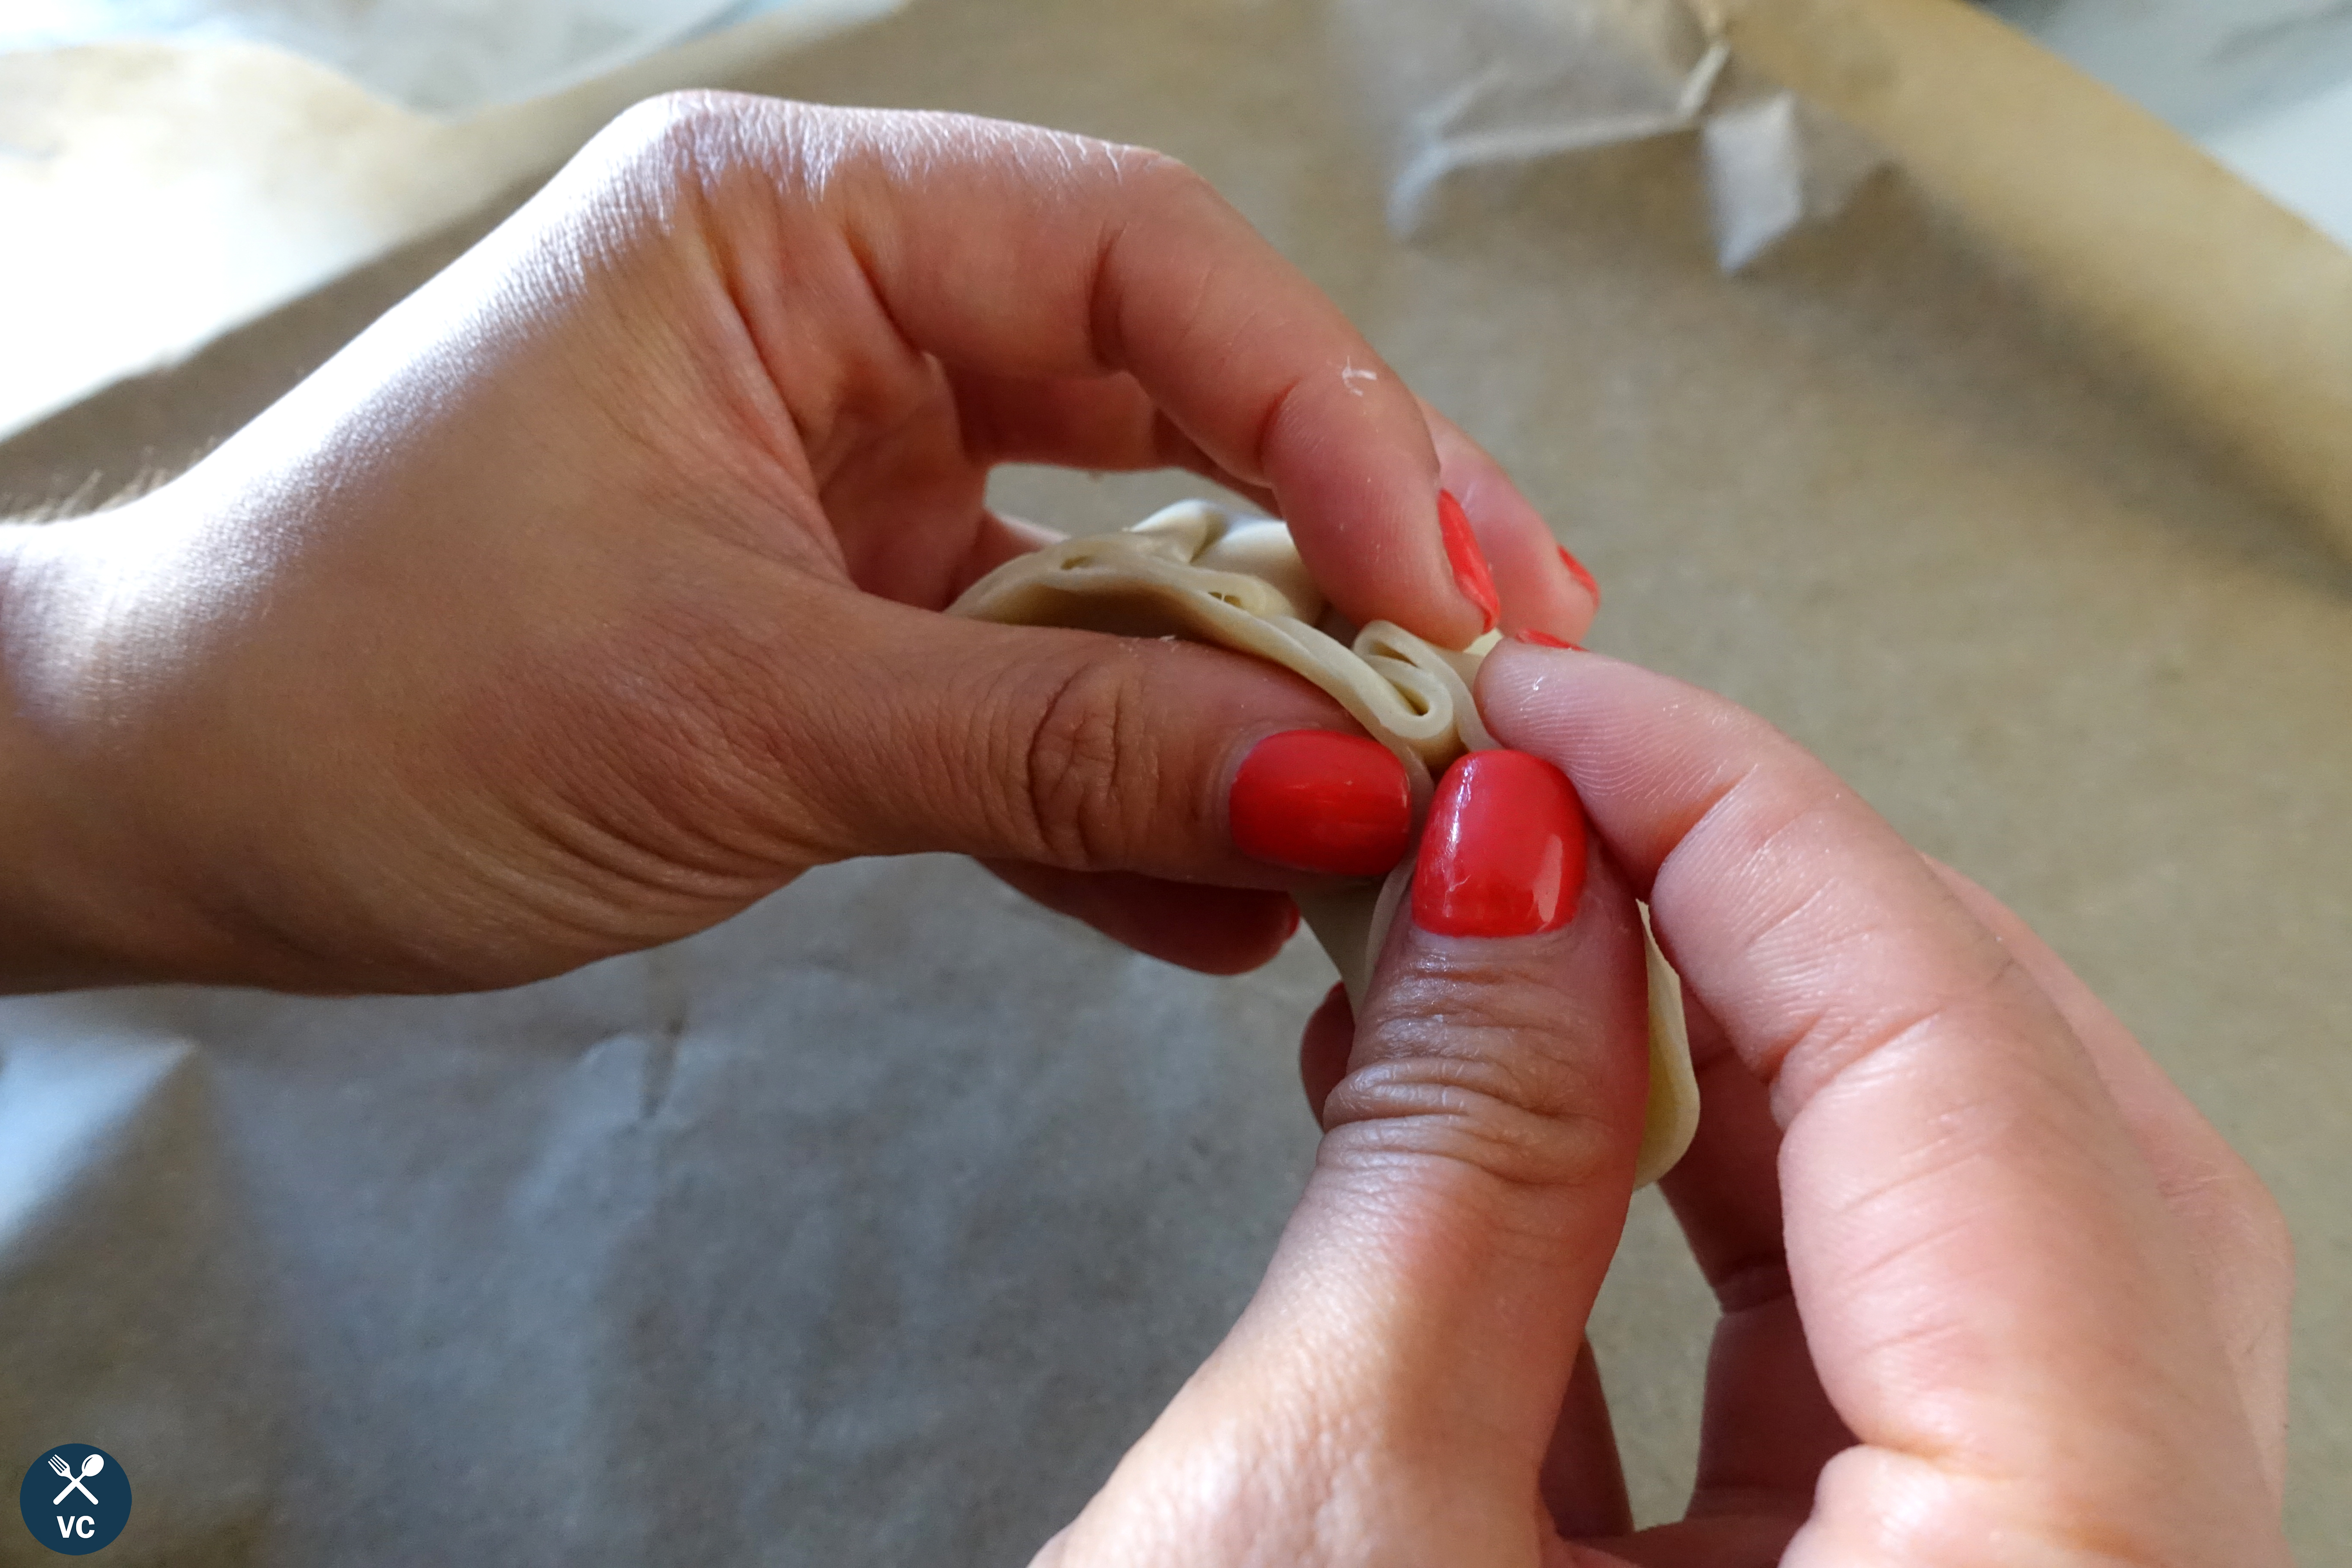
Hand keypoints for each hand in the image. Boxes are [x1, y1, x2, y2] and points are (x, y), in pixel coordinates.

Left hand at [0, 93, 1594, 992]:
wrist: (176, 806)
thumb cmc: (378, 693)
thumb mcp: (743, 713)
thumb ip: (1056, 748)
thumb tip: (1334, 789)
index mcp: (793, 232)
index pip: (1136, 258)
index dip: (1326, 408)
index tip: (1440, 586)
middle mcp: (848, 320)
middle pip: (1171, 384)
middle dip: (1346, 529)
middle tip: (1503, 663)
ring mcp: (860, 471)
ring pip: (1126, 538)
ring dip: (1262, 670)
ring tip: (1409, 784)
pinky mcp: (854, 611)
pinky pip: (1039, 675)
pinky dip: (1131, 779)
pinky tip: (1239, 886)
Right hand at [1042, 649, 2291, 1565]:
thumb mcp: (1311, 1530)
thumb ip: (1456, 1163)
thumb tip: (1504, 865)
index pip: (1976, 1098)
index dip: (1755, 831)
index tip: (1566, 705)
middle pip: (2041, 1156)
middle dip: (1781, 915)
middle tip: (1556, 785)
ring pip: (1973, 1252)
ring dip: (1742, 1048)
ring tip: (1515, 921)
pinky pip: (1872, 1374)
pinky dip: (1710, 1208)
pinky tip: (1541, 1099)